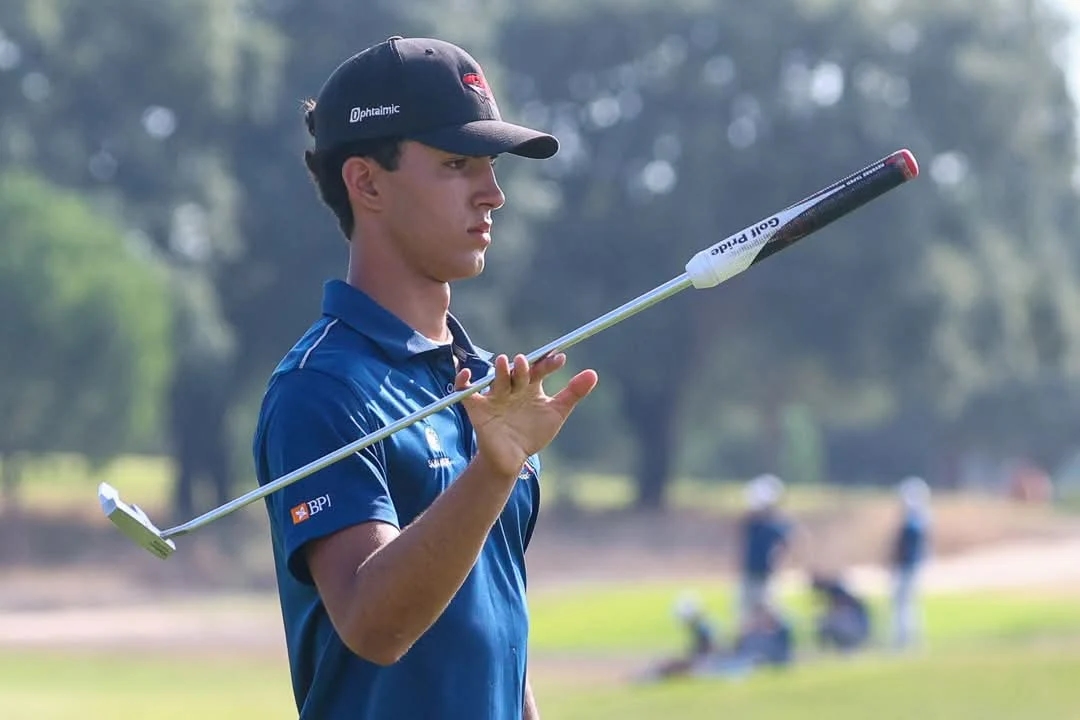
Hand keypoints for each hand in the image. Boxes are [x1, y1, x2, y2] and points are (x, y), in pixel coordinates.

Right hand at [457, 353, 597, 477]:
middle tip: (527, 363)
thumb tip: (593, 373)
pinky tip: (468, 375)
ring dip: (499, 371)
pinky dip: (463, 381)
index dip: (548, 363)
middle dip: (522, 367)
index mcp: (530, 386)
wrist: (513, 459)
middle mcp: (512, 388)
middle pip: (516, 372)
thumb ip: (573, 393)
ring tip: (504, 363)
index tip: (561, 359)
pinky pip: (466, 391)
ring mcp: (494, 397)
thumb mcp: (556, 413)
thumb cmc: (533, 433)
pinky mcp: (477, 408)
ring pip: (496, 379)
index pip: (539, 369)